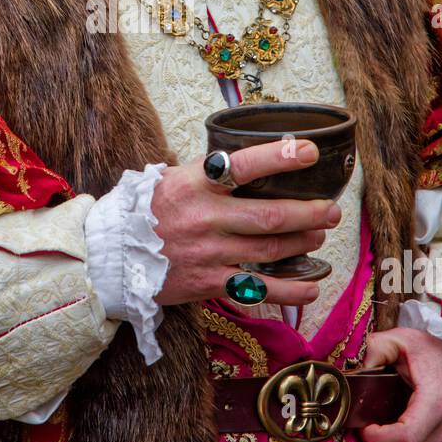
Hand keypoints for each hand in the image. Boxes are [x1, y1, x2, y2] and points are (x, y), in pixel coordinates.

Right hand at [150, 137, 341, 308]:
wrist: (110, 254)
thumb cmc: (146, 210)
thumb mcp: (173, 178)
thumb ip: (212, 173)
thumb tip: (257, 162)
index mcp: (195, 184)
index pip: (243, 165)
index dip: (280, 157)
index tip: (310, 151)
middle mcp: (204, 218)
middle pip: (270, 216)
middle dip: (309, 213)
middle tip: (331, 210)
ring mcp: (208, 254)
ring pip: (270, 250)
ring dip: (303, 244)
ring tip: (319, 236)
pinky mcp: (208, 284)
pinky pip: (258, 288)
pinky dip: (290, 289)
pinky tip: (311, 284)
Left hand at [358, 326, 441, 441]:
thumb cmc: (437, 350)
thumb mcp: (403, 339)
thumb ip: (375, 349)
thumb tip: (355, 372)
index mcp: (437, 403)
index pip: (403, 440)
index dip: (375, 439)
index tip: (364, 425)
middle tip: (371, 426)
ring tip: (388, 428)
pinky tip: (406, 436)